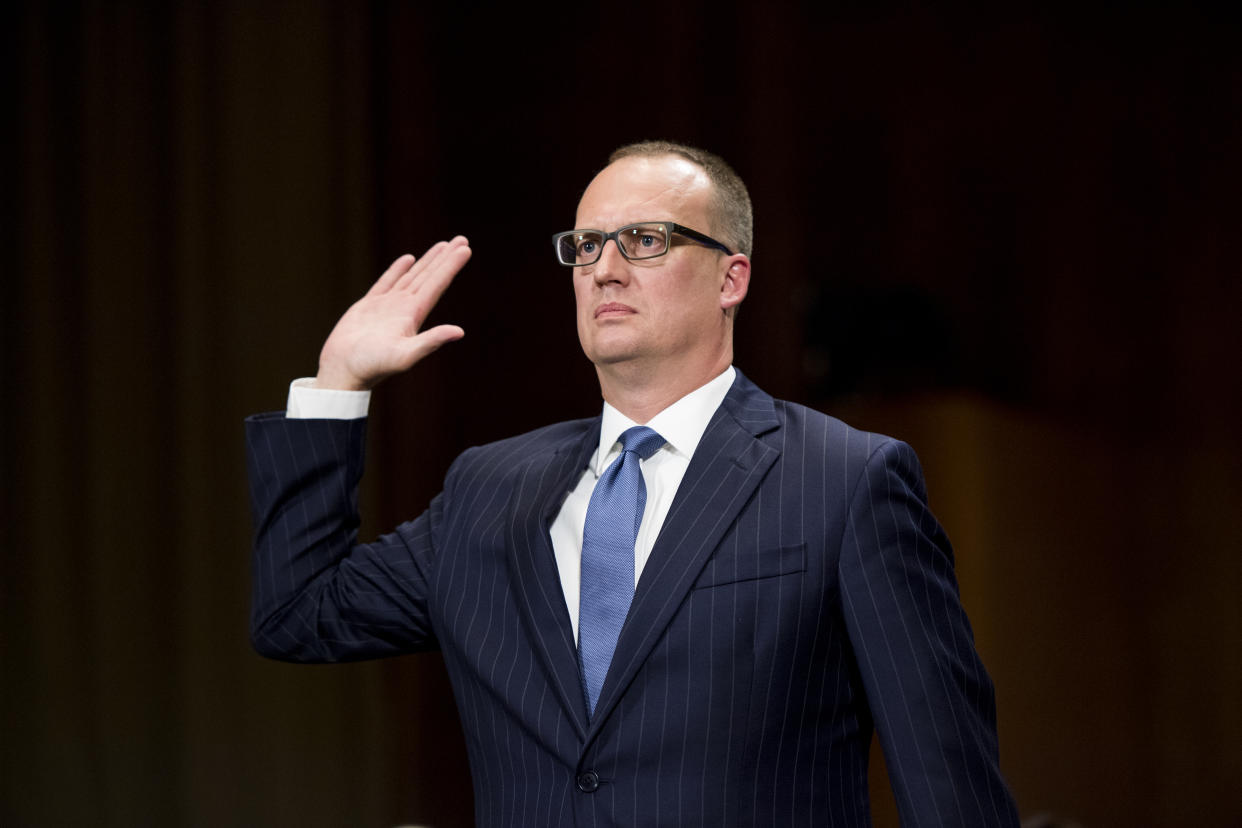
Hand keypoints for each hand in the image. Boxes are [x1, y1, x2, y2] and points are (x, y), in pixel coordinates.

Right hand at [315, 237, 471, 389]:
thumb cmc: (372, 366)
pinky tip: (408, 259)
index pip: (437, 284)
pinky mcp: (368, 307)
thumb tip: (459, 332)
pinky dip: (397, 270)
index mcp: (414, 316)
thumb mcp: (405, 355)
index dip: (451, 266)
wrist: (343, 372)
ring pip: (411, 277)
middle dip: (445, 258)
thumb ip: (431, 341)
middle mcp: (404, 309)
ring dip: (427, 262)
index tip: (465, 248)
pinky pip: (386, 282)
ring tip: (442, 246)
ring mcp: (387, 307)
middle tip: (462, 239)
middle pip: (429, 277)